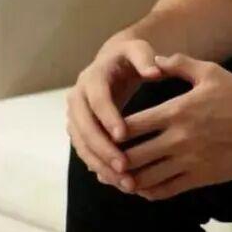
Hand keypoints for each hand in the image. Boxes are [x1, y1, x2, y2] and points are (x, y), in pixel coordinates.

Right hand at [66, 38, 163, 190]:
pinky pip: (86, 152)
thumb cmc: (131, 58)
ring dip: (100, 164)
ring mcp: (76, 116)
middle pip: (84, 127)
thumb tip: (155, 71)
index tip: (123, 136)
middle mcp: (77, 98)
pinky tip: (119, 182)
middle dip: (102, 148)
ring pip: (82, 145)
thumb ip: (145, 58)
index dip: (108, 118)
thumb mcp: (138, 50)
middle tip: (124, 166)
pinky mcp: (80, 131)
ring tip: (124, 182)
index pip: (96, 100)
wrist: (114, 64)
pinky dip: (100, 167)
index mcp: (92, 78)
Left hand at [121, 53, 231, 200]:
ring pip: (144, 179)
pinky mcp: (202, 177)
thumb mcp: (210, 72)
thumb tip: (155, 59)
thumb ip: (179, 64)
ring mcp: (190, 161)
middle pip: (130, 157)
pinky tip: (143, 186)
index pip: (129, 126)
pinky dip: (148, 191)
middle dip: (113, 160)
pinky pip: (165, 191)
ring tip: (119, 176)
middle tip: (105, 159)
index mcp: (176, 111)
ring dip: (127, 180)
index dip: (111, 132)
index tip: (107, 132)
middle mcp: (179, 139)